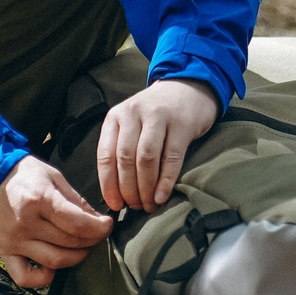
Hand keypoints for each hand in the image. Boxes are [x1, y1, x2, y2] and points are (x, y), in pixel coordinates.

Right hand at [0, 155, 112, 287]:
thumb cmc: (18, 173)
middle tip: (96, 234)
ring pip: (55, 261)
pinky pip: (25, 277)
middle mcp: (27, 223)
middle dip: (91, 240)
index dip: (99, 228)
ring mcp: (15, 240)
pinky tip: (53, 266)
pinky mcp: (4, 251)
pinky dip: (43, 278)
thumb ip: (74, 198)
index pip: (78, 224)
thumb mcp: (51, 175)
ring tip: (81, 248)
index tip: (107, 224)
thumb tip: (94, 218)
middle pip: (70, 243)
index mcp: (40, 200)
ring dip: (75, 257)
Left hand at [95, 78, 219, 210]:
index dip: (108, 184)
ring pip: (146, 159)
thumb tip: (115, 191)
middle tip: (135, 207)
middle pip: (126, 159)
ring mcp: (159, 117)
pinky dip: (165, 181)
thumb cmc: (156, 114)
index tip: (114, 204)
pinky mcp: (182, 124)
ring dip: (146, 187)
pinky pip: (171, 158)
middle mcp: (134, 113)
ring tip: (149, 205)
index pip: (106, 155)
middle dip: (128, 189)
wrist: (189, 88)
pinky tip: (162, 196)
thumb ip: (121, 148)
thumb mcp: (132, 123)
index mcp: (116, 116)